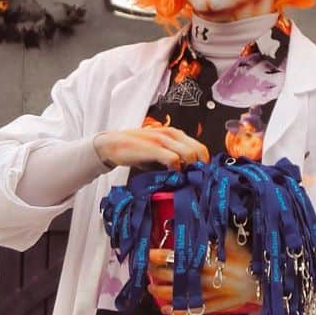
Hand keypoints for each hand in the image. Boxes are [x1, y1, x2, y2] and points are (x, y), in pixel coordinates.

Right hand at [93, 126, 209, 170]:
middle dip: (200, 168)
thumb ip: (173, 159)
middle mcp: (172, 134)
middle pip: (200, 150)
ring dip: (189, 169)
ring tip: (184, 180)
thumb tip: (187, 175)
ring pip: (190, 154)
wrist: (112, 145)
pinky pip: (173, 159)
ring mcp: (163, 140)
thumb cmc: (137, 150)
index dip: (203, 163)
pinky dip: (176, 169)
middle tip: (195, 181)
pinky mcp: (154, 148)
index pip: (200, 147)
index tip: (200, 177)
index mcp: (175, 133)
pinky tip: (171, 176)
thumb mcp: (158, 152)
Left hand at [147, 232, 258, 314]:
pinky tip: (165, 309)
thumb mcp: (232, 242)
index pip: (178, 257)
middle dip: (156, 274)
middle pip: (173, 276)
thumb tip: (199, 221)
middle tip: (147, 270)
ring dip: (161, 293)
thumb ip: (215, 233)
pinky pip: (190, 310)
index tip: (149, 253)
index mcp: (208, 260)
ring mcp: (207, 294)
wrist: (261, 282)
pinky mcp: (212, 307)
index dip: (160, 256)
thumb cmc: (246, 259)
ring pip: (178, 295)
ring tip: (151, 288)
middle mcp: (205, 278)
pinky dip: (176, 311)